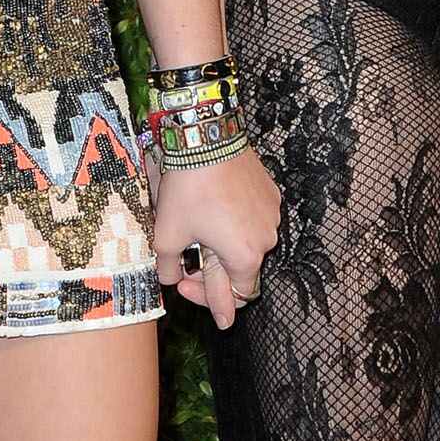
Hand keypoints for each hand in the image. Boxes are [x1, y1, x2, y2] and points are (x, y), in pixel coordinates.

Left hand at [153, 146, 279, 329]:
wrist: (207, 139)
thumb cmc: (188, 189)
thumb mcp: (167, 237)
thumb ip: (169, 269)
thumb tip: (172, 280)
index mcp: (245, 257)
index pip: (235, 297)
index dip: (209, 300)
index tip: (187, 288)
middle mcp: (266, 240)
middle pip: (242, 270)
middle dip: (214, 271)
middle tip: (188, 262)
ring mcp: (272, 215)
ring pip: (249, 243)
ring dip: (225, 244)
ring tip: (199, 227)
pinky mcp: (270, 194)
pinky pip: (254, 219)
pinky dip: (236, 222)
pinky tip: (214, 208)